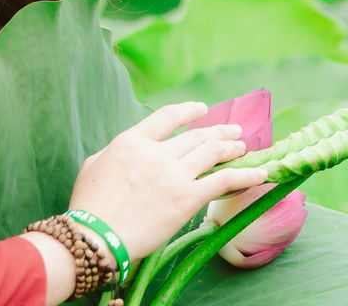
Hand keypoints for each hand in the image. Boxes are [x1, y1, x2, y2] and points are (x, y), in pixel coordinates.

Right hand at [66, 101, 268, 260]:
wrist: (96, 237)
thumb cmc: (88, 207)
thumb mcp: (94, 166)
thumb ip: (116, 152)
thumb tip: (129, 149)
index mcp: (132, 141)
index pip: (167, 117)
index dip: (189, 111)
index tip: (203, 110)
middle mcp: (157, 153)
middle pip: (197, 135)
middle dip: (219, 132)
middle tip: (235, 132)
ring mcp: (174, 174)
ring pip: (213, 152)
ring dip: (232, 148)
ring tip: (244, 147)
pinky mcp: (187, 198)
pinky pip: (224, 180)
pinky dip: (245, 175)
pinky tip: (259, 173)